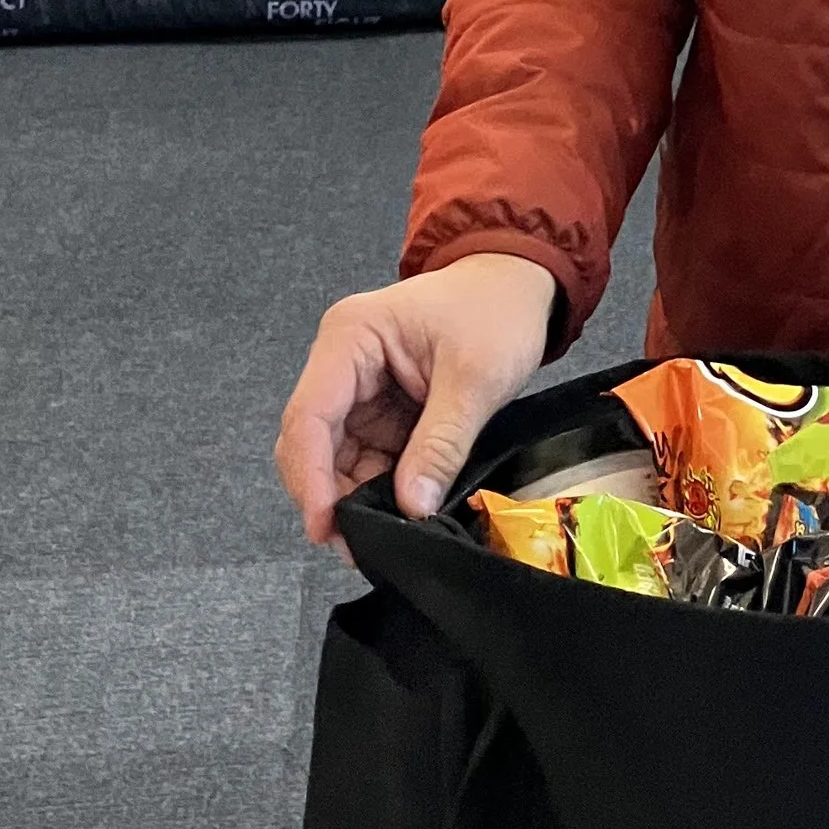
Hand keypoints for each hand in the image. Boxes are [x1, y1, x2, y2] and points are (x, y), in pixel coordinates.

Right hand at [276, 251, 557, 546]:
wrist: (518, 283)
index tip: (325, 529)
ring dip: (356, 497)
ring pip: (335, 458)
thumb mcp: (476, 377)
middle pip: (312, 444)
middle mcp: (341, 363)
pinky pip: (366, 458)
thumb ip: (441, 443)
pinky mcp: (379, 409)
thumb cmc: (497, 310)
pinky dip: (379, 487)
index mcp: (350, 338)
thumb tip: (410, 508)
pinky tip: (400, 512)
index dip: (311, 479)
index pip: (309, 418)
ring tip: (386, 534)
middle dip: (330, 496)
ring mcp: (359, 388)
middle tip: (361, 546)